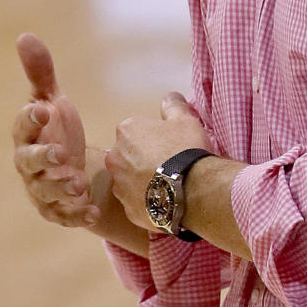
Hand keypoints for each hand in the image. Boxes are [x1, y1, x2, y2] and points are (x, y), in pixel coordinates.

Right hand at [13, 33, 96, 227]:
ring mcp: (41, 188)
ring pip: (45, 191)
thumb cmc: (57, 128)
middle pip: (30, 163)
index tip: (45, 109)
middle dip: (44, 159)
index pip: (24, 126)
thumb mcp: (53, 100)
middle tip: (62, 153)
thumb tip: (25, 36)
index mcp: (28, 134)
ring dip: (61, 188)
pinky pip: (63, 215)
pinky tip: (93, 210)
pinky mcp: (57, 209)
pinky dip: (77, 214)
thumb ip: (41, 73)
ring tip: (80, 183)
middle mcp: (30, 163)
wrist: (72, 165)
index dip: (31, 118)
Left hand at [105, 94, 213, 229]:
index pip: (135, 131)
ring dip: (143, 181)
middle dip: (143, 159)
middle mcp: (115, 158)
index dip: (152, 137)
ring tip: (168, 184)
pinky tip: (165, 200)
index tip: (167, 144)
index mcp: (127, 131)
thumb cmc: (185, 149)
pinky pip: (136, 202)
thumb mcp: (185, 119)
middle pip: (128, 156)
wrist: (190, 190)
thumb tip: (170, 97)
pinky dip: (147, 202)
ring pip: (129, 180)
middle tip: (167, 164)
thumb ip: (173, 106)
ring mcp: (119, 186)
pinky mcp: (127, 209)